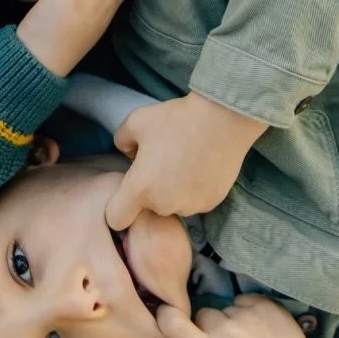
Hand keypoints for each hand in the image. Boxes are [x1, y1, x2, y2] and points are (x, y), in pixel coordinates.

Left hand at [105, 91, 266, 229]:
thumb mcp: (135, 121)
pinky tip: (199, 165)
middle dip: (150, 190)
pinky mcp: (211, 204)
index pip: (116, 218)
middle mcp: (164, 205)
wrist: (222, 119)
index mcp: (141, 188)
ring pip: (172, 204)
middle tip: (161, 161)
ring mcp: (190, 207)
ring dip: (173, 190)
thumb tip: (129, 156)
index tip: (126, 192)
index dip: (116, 208)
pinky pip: (194, 201)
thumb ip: (121, 142)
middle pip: (148, 208)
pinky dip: (193, 189)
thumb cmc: (176, 119)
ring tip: (183, 160)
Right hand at [159, 296, 322, 337]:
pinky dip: (247, 313)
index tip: (171, 321)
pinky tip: (260, 333)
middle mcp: (227, 330)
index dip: (167, 318)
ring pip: (224, 309)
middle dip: (207, 329)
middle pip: (202, 315)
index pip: (172, 321)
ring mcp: (248, 314)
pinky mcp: (267, 303)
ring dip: (229, 322)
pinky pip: (244, 301)